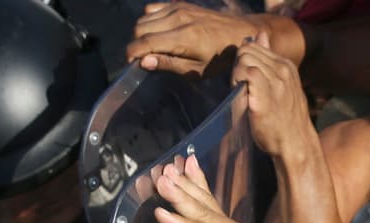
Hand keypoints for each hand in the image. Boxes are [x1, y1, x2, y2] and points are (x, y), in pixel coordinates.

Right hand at [127, 2, 256, 75]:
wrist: (238, 34)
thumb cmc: (219, 58)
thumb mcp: (197, 70)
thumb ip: (169, 64)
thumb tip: (144, 62)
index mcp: (183, 37)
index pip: (145, 42)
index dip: (132, 54)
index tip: (131, 64)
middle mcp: (177, 18)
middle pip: (140, 28)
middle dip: (136, 45)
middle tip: (143, 58)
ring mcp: (178, 8)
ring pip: (144, 18)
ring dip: (141, 33)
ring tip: (150, 48)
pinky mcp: (179, 4)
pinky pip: (153, 8)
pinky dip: (149, 20)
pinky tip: (157, 32)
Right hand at [154, 155, 271, 222]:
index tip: (161, 214)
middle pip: (201, 211)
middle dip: (180, 195)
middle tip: (161, 180)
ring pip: (203, 200)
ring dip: (184, 183)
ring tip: (167, 169)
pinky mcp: (222, 221)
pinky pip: (208, 197)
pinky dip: (197, 179)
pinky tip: (188, 163)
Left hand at [233, 33, 313, 160]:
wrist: (295, 144)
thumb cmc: (284, 120)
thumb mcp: (281, 86)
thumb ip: (270, 61)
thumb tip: (260, 36)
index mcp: (286, 65)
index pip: (256, 45)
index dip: (244, 61)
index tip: (244, 80)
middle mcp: (282, 69)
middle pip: (247, 49)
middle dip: (238, 65)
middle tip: (239, 86)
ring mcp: (276, 81)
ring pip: (245, 57)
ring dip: (236, 73)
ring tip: (241, 92)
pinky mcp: (266, 94)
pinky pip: (246, 71)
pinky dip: (237, 80)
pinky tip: (240, 94)